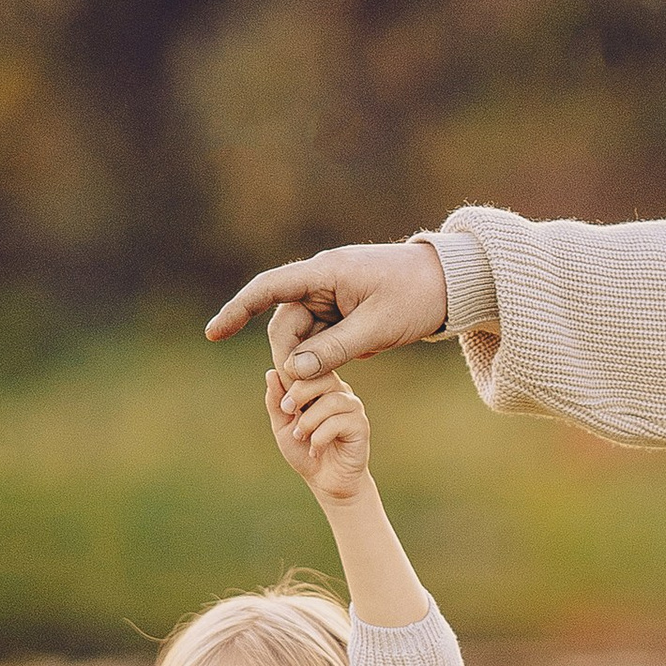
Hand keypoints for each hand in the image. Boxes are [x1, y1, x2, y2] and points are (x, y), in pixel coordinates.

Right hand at [204, 238, 448, 384]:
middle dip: (291, 358)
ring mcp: (332, 296)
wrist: (452, 283)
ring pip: (304, 336)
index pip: (269, 289)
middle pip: (286, 324)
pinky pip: (322, 337)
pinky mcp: (344, 311)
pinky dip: (326, 358)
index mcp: (325, 273)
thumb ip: (332, 351)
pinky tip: (347, 368)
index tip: (213, 334)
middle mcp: (322, 281)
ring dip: (310, 363)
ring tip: (331, 385)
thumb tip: (291, 370)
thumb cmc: (416, 297)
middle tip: (307, 392)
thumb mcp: (376, 329)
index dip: (238, 310)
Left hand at [265, 359, 372, 508]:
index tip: (283, 403)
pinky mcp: (360, 425)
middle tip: (288, 412)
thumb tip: (271, 373)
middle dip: (299, 393)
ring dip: (309, 421)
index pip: (308, 366)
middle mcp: (339, 391)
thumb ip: (276, 401)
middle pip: (323, 376)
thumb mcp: (282, 425)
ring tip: (301, 437)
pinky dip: (320, 438)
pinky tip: (316, 450)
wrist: (325, 481)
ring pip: (331, 401)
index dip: (292, 377)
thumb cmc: (304, 450)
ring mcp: (352, 407)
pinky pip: (338, 422)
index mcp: (320, 386)